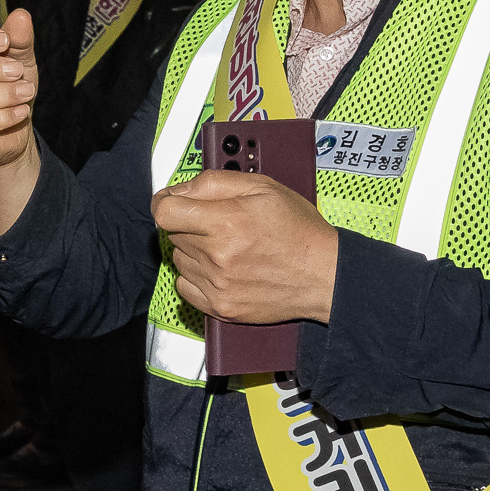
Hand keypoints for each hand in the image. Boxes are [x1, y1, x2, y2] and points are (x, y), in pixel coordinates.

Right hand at [0, 9, 39, 169]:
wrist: (17, 127)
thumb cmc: (11, 86)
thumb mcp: (20, 59)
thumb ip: (18, 39)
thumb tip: (21, 15)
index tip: (4, 40)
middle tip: (17, 71)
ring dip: (0, 94)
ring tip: (26, 92)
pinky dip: (1, 117)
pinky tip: (21, 112)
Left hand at [152, 170, 339, 325]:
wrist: (324, 275)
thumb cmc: (298, 229)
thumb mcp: (263, 187)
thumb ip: (214, 183)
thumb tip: (179, 189)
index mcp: (226, 221)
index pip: (164, 211)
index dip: (165, 202)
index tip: (173, 202)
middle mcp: (217, 256)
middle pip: (173, 233)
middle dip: (189, 223)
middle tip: (218, 222)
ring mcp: (217, 285)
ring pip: (179, 259)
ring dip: (193, 249)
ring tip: (225, 245)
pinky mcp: (221, 307)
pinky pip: (185, 286)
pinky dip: (195, 275)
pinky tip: (218, 268)